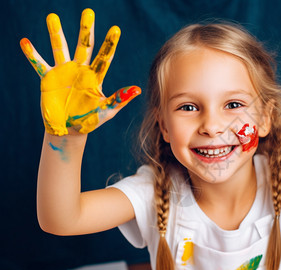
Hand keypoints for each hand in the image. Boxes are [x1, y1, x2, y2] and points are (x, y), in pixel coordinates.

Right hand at [20, 8, 140, 135]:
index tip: (116, 29)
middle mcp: (80, 70)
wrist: (70, 129)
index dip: (109, 44)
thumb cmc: (91, 120)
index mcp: (95, 77)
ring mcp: (64, 73)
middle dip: (86, 30)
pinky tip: (25, 42)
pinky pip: (39, 64)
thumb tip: (138, 90)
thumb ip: (119, 99)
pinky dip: (32, 54)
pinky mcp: (48, 79)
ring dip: (56, 34)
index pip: (104, 57)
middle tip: (88, 12)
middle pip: (84, 46)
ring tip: (52, 17)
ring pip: (60, 49)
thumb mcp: (107, 111)